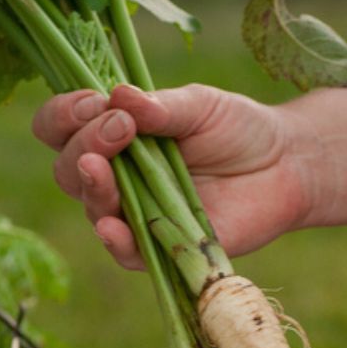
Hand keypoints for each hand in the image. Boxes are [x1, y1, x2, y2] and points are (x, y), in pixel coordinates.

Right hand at [32, 84, 310, 268]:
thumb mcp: (200, 105)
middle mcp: (115, 176)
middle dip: (83, 145)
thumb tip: (118, 96)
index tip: (93, 101)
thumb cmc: (237, 129)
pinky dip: (115, 239)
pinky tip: (112, 225)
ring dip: (92, 185)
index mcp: (113, 135)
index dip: (64, 116)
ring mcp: (135, 213)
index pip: (60, 128)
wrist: (286, 165)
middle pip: (68, 168)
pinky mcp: (160, 246)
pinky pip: (126, 251)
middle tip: (119, 127)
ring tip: (103, 166)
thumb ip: (161, 107)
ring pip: (92, 207)